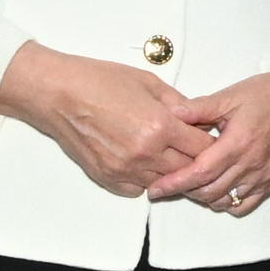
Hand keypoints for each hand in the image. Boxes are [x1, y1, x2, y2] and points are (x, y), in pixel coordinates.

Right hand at [0, 41, 210, 196]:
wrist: (58, 94)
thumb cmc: (97, 81)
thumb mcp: (148, 82)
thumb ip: (178, 103)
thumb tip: (199, 118)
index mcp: (159, 126)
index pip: (202, 148)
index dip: (211, 143)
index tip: (210, 138)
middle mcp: (145, 154)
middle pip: (188, 170)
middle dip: (195, 161)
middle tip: (193, 149)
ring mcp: (125, 170)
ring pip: (164, 183)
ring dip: (170, 171)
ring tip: (167, 153)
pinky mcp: (108, 179)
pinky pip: (138, 189)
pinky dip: (145, 179)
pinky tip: (143, 161)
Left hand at [148, 60, 269, 215]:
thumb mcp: (232, 95)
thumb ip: (200, 107)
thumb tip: (170, 113)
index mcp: (238, 142)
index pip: (199, 172)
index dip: (175, 183)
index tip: (155, 189)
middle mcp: (250, 164)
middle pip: (208, 191)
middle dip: (184, 191)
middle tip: (166, 184)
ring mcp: (262, 175)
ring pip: (225, 201)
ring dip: (203, 198)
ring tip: (189, 185)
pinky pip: (245, 204)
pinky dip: (227, 204)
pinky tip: (217, 192)